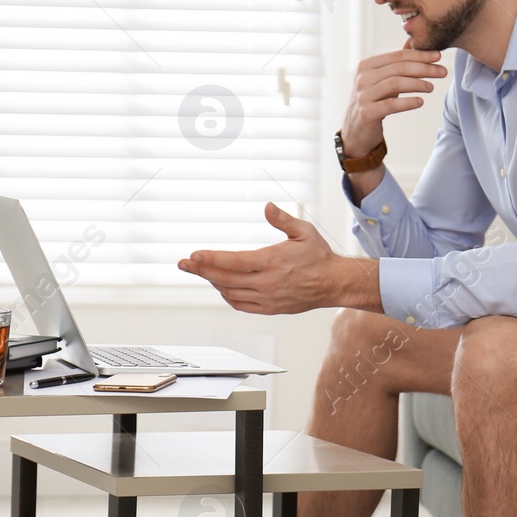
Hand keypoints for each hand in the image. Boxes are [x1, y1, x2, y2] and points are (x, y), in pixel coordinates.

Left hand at [179, 203, 379, 313]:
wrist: (333, 283)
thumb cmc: (319, 256)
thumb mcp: (304, 231)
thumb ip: (282, 219)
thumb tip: (267, 207)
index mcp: (272, 261)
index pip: (232, 262)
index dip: (210, 259)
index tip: (193, 255)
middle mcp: (267, 282)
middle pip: (224, 279)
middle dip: (200, 270)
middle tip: (184, 264)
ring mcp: (267, 298)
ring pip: (229, 292)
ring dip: (212, 282)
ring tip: (201, 271)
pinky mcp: (270, 308)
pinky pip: (240, 305)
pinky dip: (227, 296)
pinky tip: (221, 287)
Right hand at [339, 42, 446, 156]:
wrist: (355, 130)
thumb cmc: (373, 101)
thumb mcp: (382, 80)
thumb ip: (395, 63)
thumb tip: (412, 42)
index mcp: (367, 65)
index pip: (398, 56)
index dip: (420, 55)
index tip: (438, 56)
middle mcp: (363, 77)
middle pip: (399, 68)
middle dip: (424, 68)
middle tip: (442, 72)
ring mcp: (363, 95)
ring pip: (395, 83)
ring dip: (417, 84)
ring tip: (431, 87)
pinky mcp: (366, 113)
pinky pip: (390, 105)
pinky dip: (408, 102)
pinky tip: (420, 102)